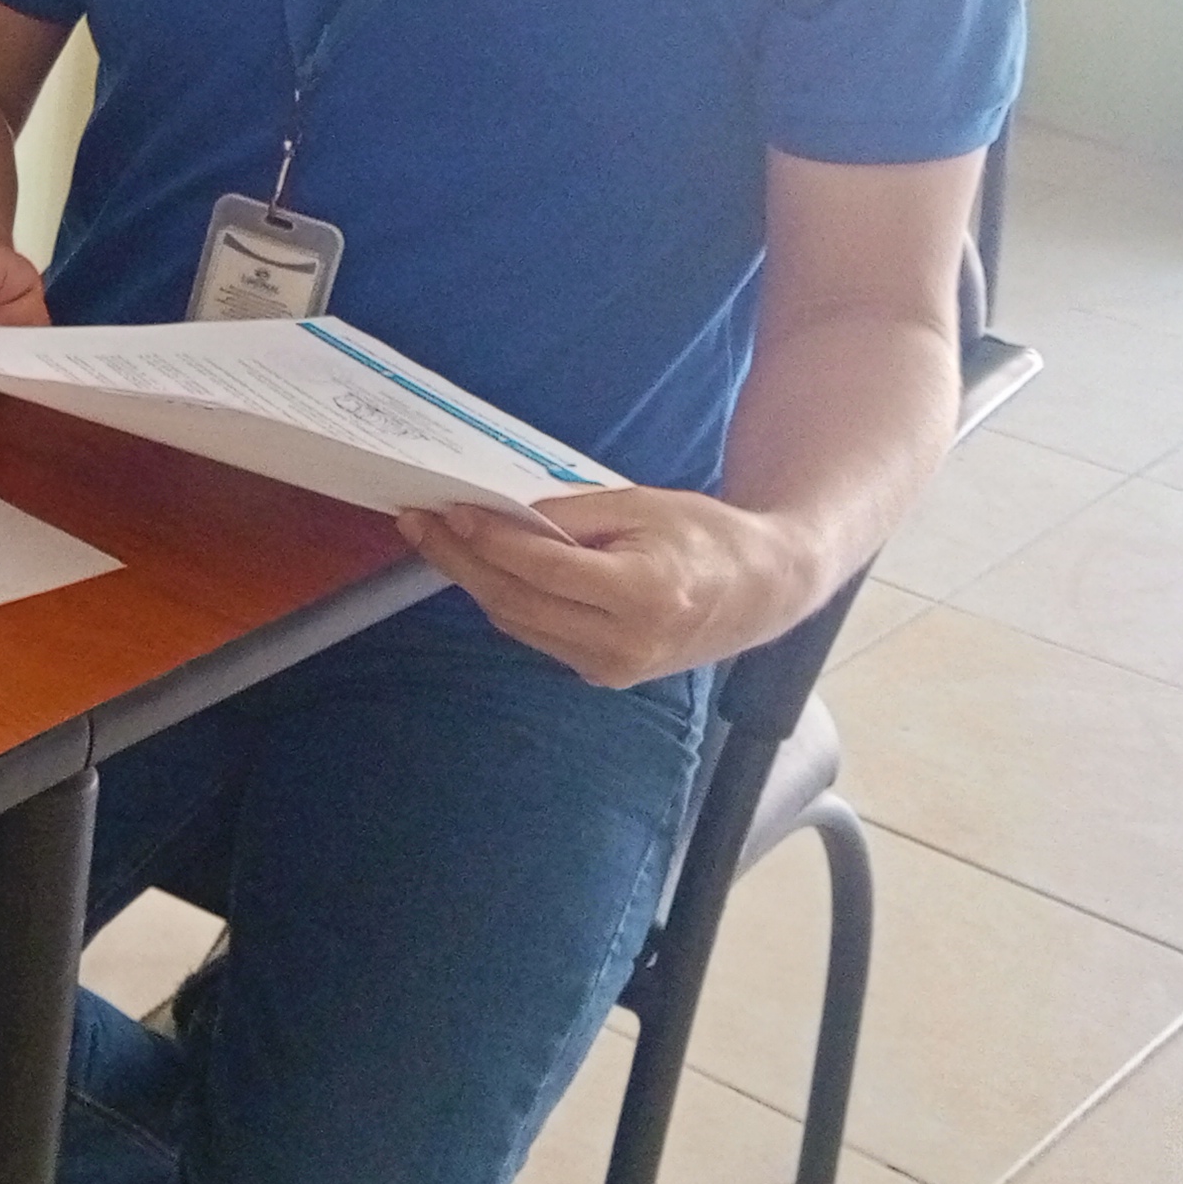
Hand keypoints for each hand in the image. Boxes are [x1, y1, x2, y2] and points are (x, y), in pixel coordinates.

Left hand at [397, 486, 823, 689]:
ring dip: (474, 583)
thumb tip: (498, 515)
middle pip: (517, 602)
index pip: (543, 569)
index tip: (450, 511)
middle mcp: (625, 642)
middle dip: (460, 561)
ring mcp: (614, 668)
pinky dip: (508, 602)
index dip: (489, 540)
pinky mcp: (605, 677)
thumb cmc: (705, 536)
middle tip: (419, 524)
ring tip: (437, 542)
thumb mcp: (640, 506)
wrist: (763, 591)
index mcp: (643, 594)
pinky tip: (483, 570)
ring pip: (518, 624)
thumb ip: (567, 516)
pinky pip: (539, 636)